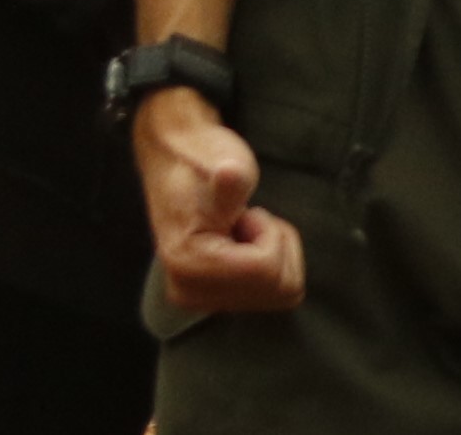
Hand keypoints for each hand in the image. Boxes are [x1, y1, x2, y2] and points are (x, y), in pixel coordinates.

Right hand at [134, 87, 307, 314]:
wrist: (177, 162)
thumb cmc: (203, 160)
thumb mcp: (224, 163)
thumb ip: (231, 180)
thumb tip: (229, 173)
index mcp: (188, 265)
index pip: (265, 269)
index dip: (269, 233)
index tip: (244, 212)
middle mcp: (190, 294)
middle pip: (279, 289)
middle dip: (276, 245)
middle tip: (246, 220)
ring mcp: (203, 300)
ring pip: (283, 294)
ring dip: (276, 253)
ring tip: (244, 228)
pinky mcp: (216, 298)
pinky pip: (276, 292)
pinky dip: (273, 262)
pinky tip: (246, 241)